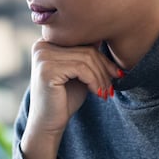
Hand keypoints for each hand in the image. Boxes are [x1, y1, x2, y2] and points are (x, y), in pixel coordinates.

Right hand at [21, 40, 121, 158]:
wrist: (48, 124)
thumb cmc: (64, 99)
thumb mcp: (79, 72)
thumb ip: (87, 55)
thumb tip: (108, 34)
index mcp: (48, 42)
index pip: (83, 40)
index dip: (102, 57)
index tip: (116, 73)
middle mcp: (42, 45)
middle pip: (86, 48)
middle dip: (104, 68)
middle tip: (111, 87)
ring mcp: (43, 56)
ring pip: (86, 58)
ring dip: (101, 77)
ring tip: (106, 92)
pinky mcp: (47, 69)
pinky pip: (81, 69)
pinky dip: (94, 81)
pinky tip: (97, 93)